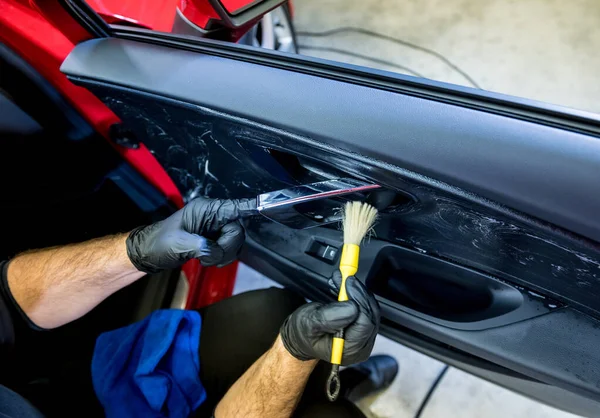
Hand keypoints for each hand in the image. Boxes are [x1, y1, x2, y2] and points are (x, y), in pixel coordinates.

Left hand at [126, 198, 255, 272]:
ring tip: (202, 258)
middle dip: (225, 247)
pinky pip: (229, 250)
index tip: (267, 206)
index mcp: (205, 209)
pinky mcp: (214, 240)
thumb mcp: (177, 244)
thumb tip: (214, 249)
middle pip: (238, 231)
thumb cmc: (159, 243)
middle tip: (206, 255)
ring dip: (222, 255)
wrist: (149, 254)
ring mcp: (215, 228)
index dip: (251, 207)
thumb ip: (199, 245)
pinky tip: (205, 259)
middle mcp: (213, 216)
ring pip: (235, 242)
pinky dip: (220, 258)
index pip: (235, 207)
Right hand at [279, 272, 379, 364]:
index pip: (364, 323)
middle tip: (345, 277)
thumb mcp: (309, 324)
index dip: (358, 300)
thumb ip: (329, 318)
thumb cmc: (304, 334)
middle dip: (358, 292)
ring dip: (357, 291)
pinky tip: (345, 287)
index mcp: (348, 350)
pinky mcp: (363, 327)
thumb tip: (352, 307)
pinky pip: (366, 307)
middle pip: (370, 315)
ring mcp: (364, 337)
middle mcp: (361, 346)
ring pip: (370, 308)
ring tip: (342, 280)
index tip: (348, 284)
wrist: (303, 336)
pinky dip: (356, 294)